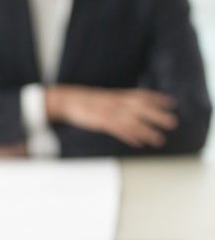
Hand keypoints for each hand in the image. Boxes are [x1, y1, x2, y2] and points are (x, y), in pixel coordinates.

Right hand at [45, 86, 177, 147]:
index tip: (171, 103)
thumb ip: (118, 100)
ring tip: (159, 139)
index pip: (141, 95)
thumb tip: (130, 106)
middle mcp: (116, 103)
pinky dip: (129, 136)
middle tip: (173, 122)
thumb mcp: (104, 97)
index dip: (156, 99)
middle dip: (157, 116)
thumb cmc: (85, 100)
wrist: (66, 99)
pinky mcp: (100, 122)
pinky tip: (138, 143)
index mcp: (117, 95)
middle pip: (141, 109)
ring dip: (147, 131)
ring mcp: (108, 112)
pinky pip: (117, 130)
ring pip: (132, 122)